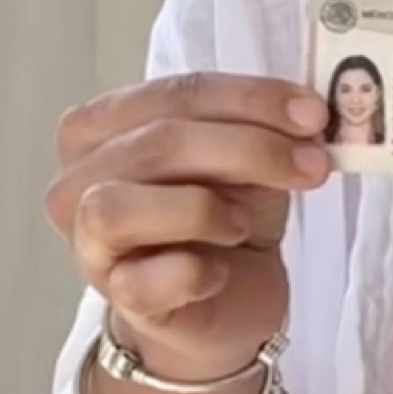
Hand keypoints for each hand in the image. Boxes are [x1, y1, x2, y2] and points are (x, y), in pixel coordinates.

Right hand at [45, 73, 331, 379]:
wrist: (228, 300)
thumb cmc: (225, 215)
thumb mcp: (248, 158)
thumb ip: (262, 126)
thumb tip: (306, 113)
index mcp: (105, 126)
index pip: (176, 93)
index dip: (249, 98)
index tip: (313, 113)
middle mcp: (79, 179)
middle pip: (158, 142)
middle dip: (250, 148)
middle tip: (313, 164)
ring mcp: (88, 242)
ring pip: (122, 207)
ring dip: (202, 209)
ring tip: (244, 226)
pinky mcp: (114, 298)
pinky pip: (142, 281)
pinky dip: (194, 272)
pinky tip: (219, 272)